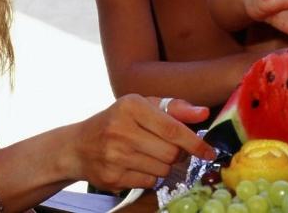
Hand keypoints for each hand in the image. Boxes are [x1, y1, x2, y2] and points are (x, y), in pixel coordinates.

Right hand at [76, 95, 214, 190]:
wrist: (78, 146)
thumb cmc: (119, 121)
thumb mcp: (144, 106)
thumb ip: (176, 108)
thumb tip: (204, 114)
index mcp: (132, 106)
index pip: (173, 129)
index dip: (195, 143)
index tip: (209, 151)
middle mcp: (121, 129)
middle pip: (171, 153)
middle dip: (177, 154)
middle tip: (171, 149)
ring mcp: (114, 155)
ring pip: (162, 169)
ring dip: (164, 165)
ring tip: (150, 155)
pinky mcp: (111, 177)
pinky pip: (148, 182)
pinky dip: (150, 176)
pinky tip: (138, 165)